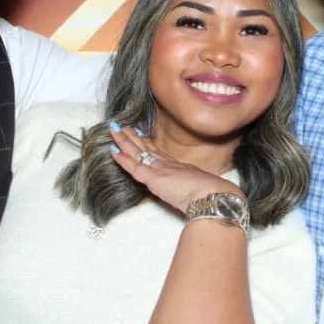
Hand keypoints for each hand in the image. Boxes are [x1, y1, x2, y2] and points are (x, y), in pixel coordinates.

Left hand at [108, 122, 242, 213]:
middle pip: (147, 148)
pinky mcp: (152, 177)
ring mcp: (159, 169)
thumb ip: (191, 190)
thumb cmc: (210, 195)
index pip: (159, 153)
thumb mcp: (199, 190)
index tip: (141, 134)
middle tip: (125, 126)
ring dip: (125, 141)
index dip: (149, 143)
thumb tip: (190, 196)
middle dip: (135, 137)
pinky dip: (122, 159)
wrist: (211, 194)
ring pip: (138, 152)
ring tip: (115, 129)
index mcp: (179, 167)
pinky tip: (113, 151)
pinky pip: (133, 166)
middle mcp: (168, 164)